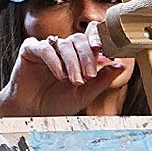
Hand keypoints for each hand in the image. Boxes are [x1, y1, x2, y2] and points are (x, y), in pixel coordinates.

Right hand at [0, 26, 127, 116]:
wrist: (33, 113)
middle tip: (89, 76)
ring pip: (65, 44)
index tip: (108, 52)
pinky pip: (45, 48)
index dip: (99, 39)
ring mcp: (47, 47)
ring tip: (75, 81)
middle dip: (87, 58)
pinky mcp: (30, 50)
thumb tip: (121, 66)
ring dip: (73, 63)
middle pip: (79, 40)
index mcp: (78, 56)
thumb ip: (102, 80)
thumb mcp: (85, 94)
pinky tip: (60, 75)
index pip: (91, 37)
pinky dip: (54, 61)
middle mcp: (63, 49)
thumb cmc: (57, 104)